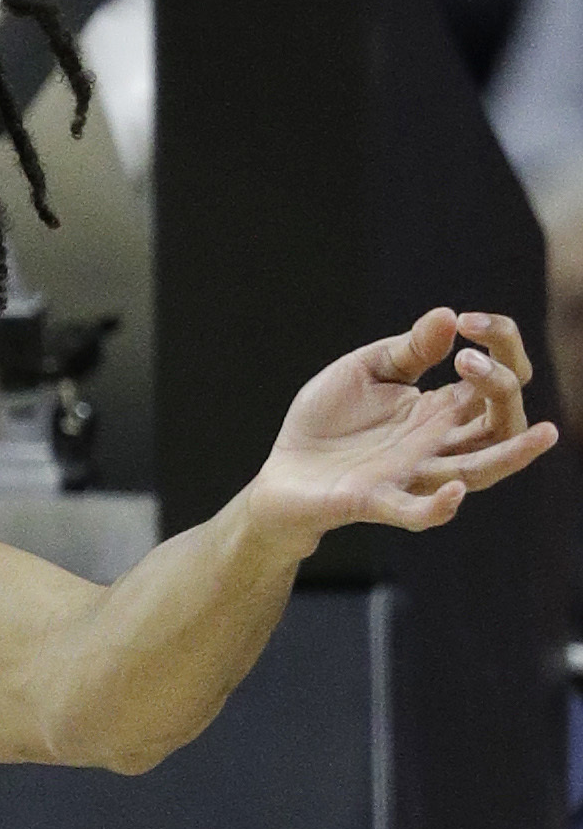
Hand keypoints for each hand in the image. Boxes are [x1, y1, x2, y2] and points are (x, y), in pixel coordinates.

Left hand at [248, 308, 557, 547]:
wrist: (281, 472)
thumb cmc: (329, 420)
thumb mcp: (366, 371)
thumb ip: (408, 350)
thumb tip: (448, 316)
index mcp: (442, 408)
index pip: (500, 379)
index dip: (501, 345)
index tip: (470, 320)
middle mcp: (439, 443)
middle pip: (501, 423)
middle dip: (501, 387)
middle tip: (468, 359)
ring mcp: (413, 474)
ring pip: (479, 471)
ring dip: (513, 454)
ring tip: (546, 433)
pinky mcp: (376, 501)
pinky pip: (418, 512)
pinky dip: (439, 507)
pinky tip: (455, 491)